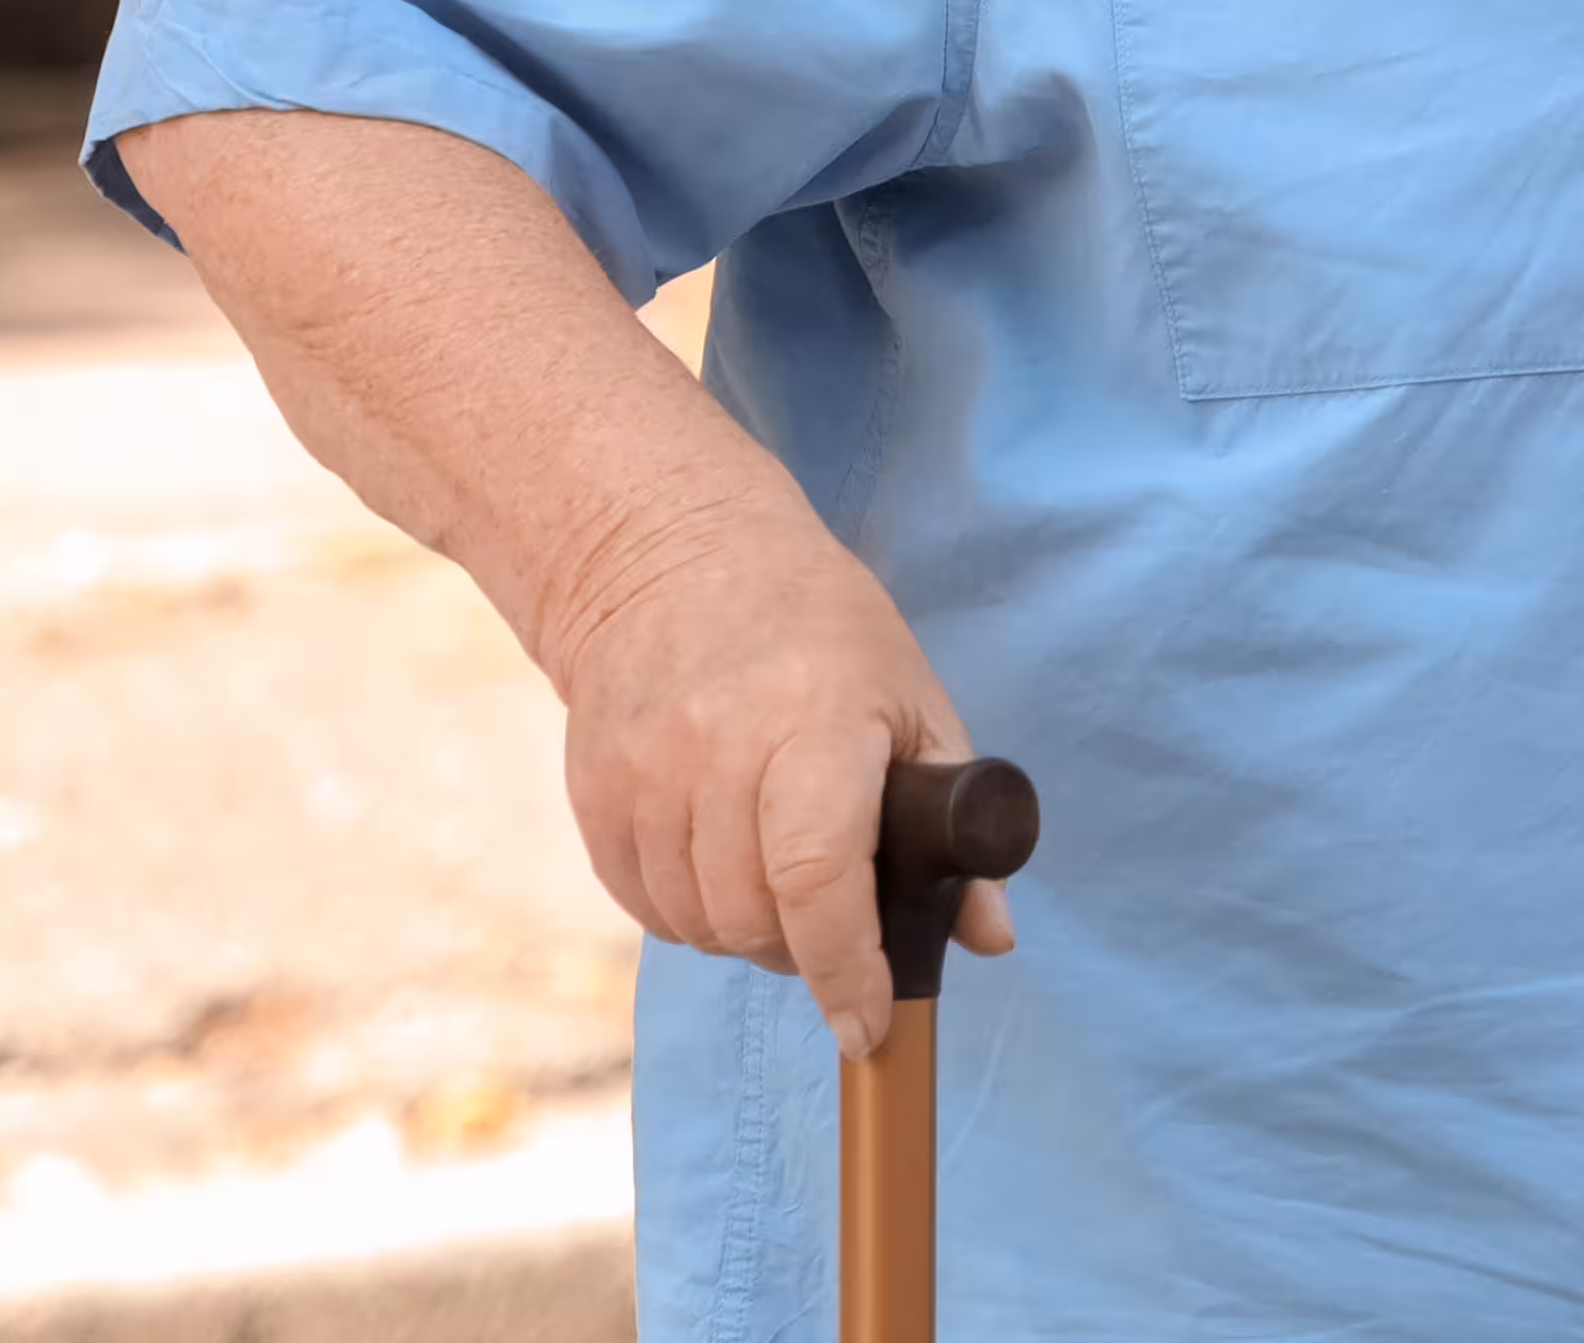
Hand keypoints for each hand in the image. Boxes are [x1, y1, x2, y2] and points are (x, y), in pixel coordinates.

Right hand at [526, 477, 1020, 1054]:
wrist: (670, 557)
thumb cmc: (818, 631)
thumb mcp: (912, 701)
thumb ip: (956, 824)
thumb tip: (990, 939)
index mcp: (811, 721)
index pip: (819, 876)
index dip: (847, 969)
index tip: (869, 1025)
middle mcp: (714, 750)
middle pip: (755, 918)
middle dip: (806, 950)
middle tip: (836, 922)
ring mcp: (641, 774)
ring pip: (698, 924)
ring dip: (748, 934)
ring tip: (780, 879)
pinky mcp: (593, 795)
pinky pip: (646, 906)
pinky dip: (691, 914)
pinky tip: (722, 865)